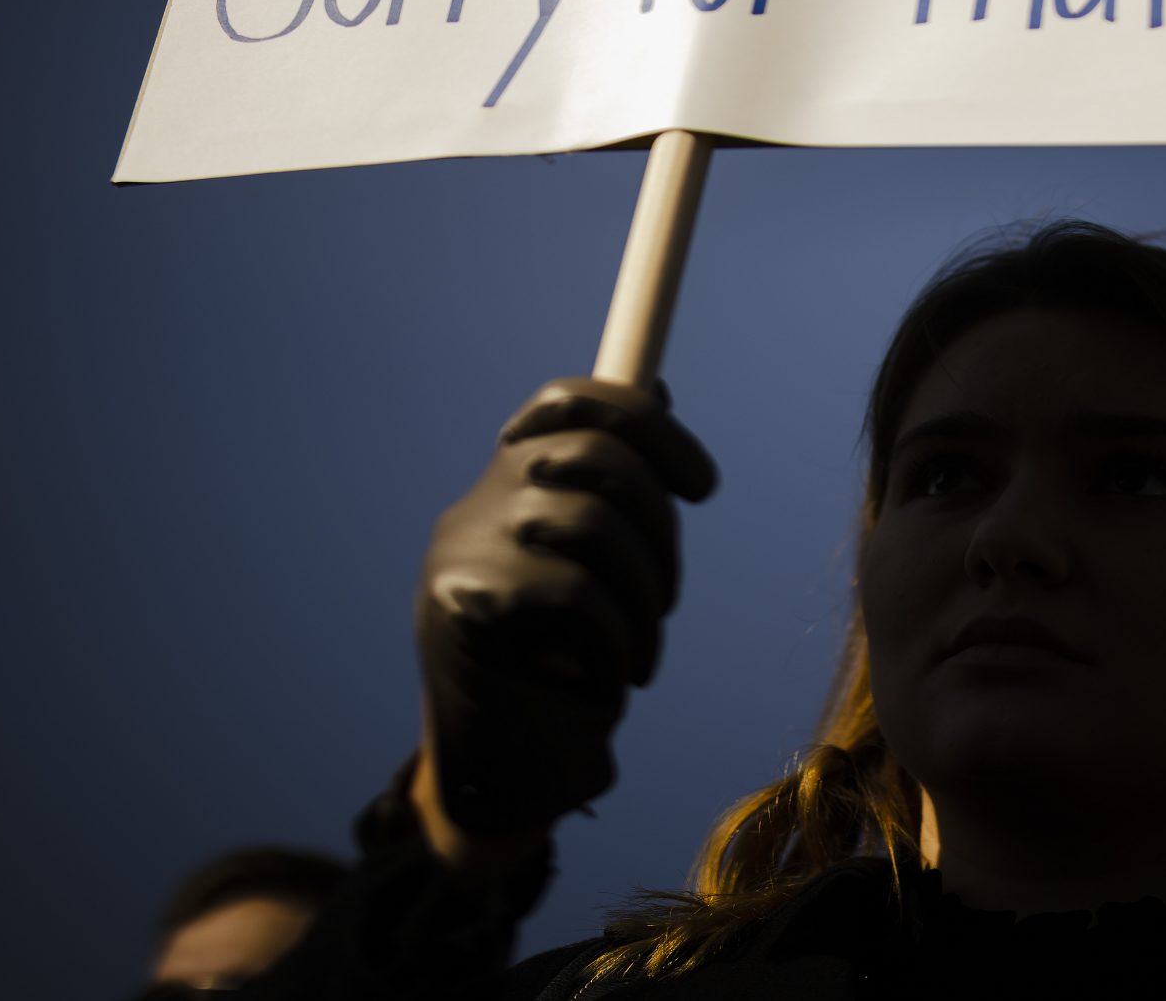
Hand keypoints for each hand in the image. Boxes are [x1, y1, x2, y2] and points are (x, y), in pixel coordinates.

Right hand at [413, 377, 717, 854]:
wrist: (502, 776)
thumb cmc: (564, 667)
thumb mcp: (597, 567)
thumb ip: (615, 488)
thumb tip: (658, 389)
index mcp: (508, 485)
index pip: (569, 401)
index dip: (646, 423)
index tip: (703, 487)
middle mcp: (475, 503)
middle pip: (594, 453)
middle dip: (658, 524)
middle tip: (664, 598)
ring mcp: (462, 550)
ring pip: (591, 522)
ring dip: (644, 594)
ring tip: (642, 651)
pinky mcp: (462, 604)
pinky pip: (572, 591)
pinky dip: (615, 638)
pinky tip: (614, 678)